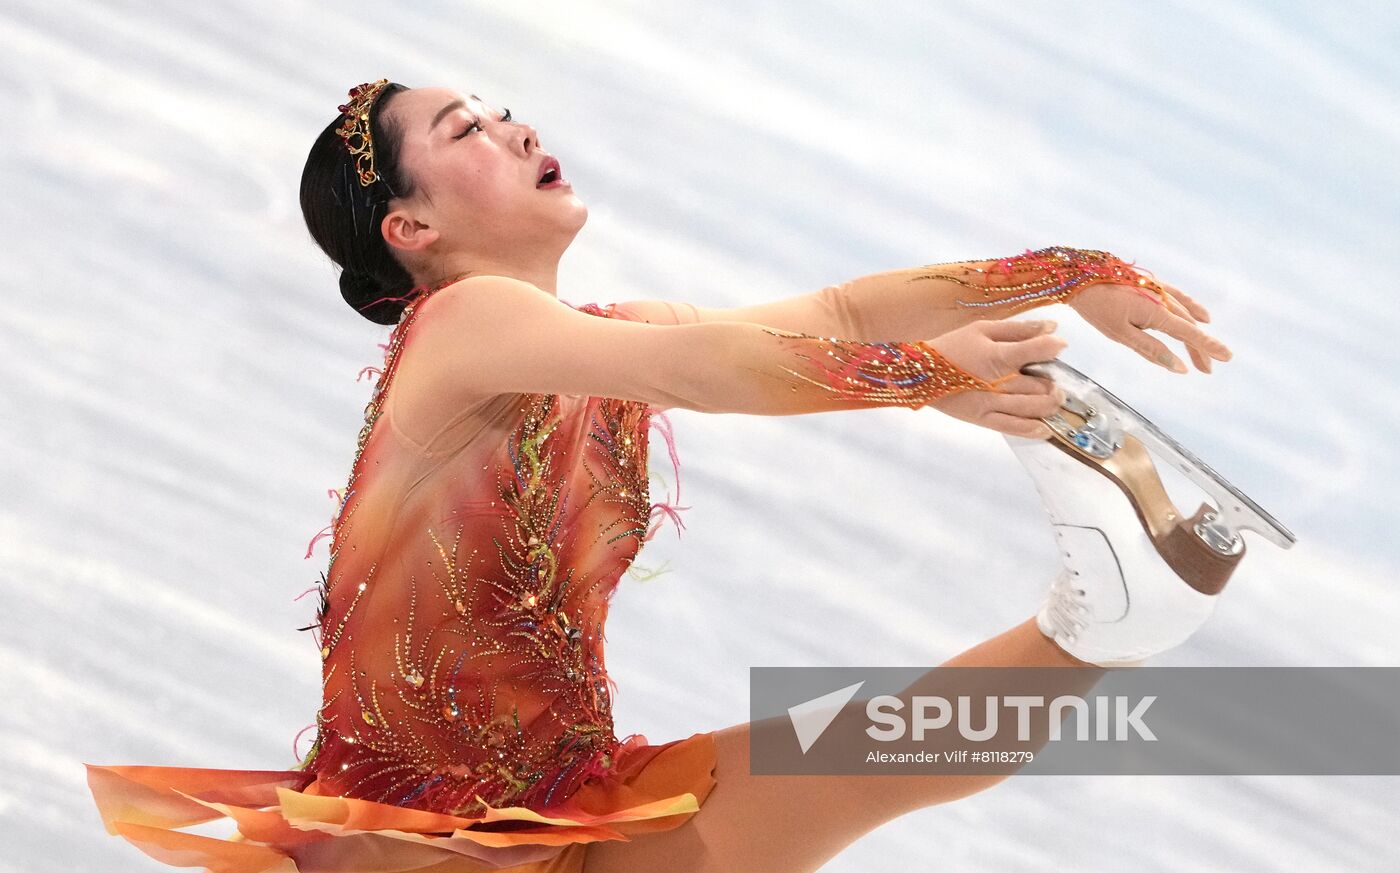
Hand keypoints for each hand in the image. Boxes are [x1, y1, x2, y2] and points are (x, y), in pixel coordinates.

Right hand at [926, 319, 1067, 438]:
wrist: (919, 372)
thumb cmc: (952, 346)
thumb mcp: (982, 329)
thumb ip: (1018, 329)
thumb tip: (1052, 327)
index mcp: (998, 355)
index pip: (1038, 350)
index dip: (1055, 347)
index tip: (1059, 345)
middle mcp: (998, 382)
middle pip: (1042, 385)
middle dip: (1054, 381)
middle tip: (1052, 377)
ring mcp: (991, 404)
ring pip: (1033, 408)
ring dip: (1051, 404)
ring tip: (1054, 397)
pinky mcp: (983, 419)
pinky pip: (1013, 428)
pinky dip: (1033, 429)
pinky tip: (1045, 428)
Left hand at [1067, 279, 1231, 373]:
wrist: (1078, 276)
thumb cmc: (1097, 308)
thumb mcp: (1121, 335)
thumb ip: (1152, 350)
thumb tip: (1180, 368)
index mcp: (1157, 313)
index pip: (1189, 334)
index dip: (1208, 347)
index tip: (1226, 358)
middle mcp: (1163, 299)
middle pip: (1188, 327)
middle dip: (1200, 348)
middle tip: (1209, 368)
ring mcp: (1158, 289)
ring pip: (1184, 313)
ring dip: (1196, 332)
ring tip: (1205, 350)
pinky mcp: (1151, 283)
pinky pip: (1178, 297)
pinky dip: (1192, 307)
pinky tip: (1202, 315)